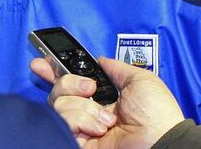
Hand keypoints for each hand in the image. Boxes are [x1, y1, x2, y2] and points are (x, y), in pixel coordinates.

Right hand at [30, 56, 184, 148]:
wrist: (159, 140)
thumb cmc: (156, 113)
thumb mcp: (140, 80)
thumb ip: (117, 68)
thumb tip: (101, 59)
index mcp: (102, 97)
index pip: (70, 82)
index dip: (53, 72)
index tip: (41, 63)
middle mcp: (87, 111)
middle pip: (58, 90)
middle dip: (68, 82)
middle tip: (90, 89)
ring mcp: (81, 127)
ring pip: (58, 104)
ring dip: (84, 107)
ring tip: (106, 119)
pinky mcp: (77, 141)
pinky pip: (64, 122)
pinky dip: (80, 120)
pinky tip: (99, 129)